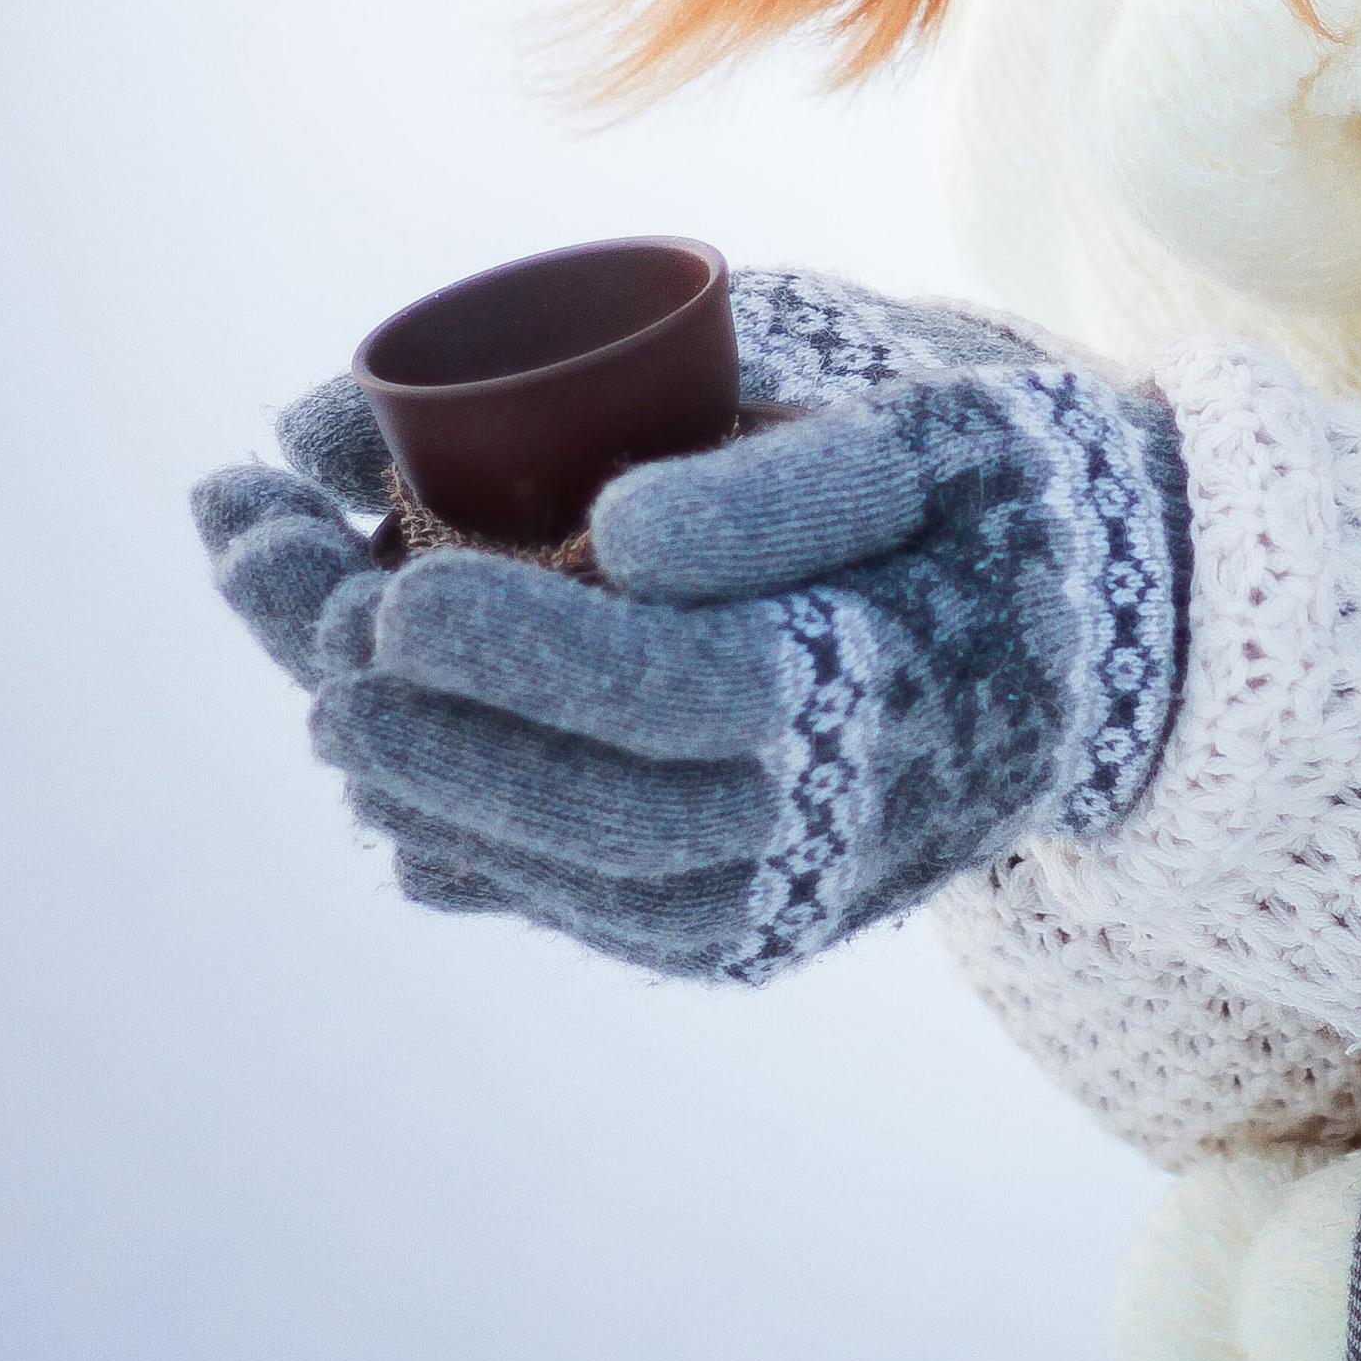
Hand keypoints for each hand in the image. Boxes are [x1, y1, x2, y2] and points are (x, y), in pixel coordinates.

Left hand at [191, 274, 1190, 981]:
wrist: (1118, 650)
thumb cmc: (1007, 495)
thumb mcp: (938, 432)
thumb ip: (789, 479)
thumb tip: (615, 531)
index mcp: (870, 703)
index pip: (660, 693)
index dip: (510, 648)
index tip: (386, 576)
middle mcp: (802, 843)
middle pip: (539, 788)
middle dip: (359, 668)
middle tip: (242, 532)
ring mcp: (748, 907)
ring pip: (506, 851)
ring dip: (357, 727)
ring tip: (256, 570)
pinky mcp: (709, 927)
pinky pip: (531, 887)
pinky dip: (423, 802)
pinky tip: (344, 698)